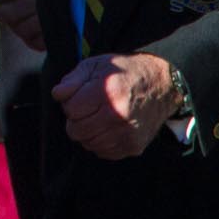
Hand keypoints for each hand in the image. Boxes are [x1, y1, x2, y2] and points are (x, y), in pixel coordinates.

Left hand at [52, 52, 180, 160]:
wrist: (161, 85)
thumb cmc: (124, 72)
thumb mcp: (96, 65)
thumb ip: (72, 80)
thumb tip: (57, 95)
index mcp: (107, 94)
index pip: (71, 110)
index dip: (70, 103)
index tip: (79, 97)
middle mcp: (118, 116)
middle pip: (76, 130)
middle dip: (75, 120)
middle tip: (86, 109)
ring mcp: (127, 134)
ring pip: (88, 144)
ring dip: (87, 132)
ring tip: (96, 118)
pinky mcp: (134, 146)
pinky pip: (104, 152)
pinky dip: (100, 142)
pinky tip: (107, 128)